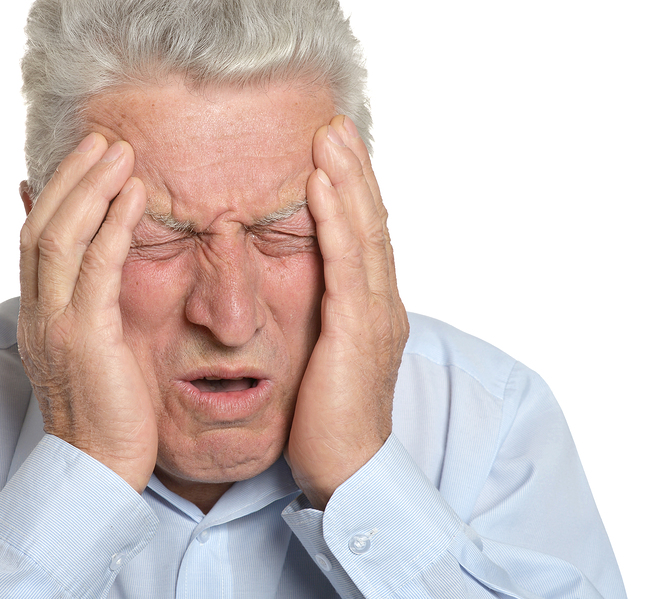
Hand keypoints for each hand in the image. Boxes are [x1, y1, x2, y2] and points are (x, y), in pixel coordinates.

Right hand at [17, 133, 156, 492]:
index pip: (36, 239)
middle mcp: (37, 313)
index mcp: (37, 315)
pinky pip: (97, 269)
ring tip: (119, 151)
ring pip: (62, 238)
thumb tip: (94, 271)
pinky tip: (135, 197)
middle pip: (42, 226)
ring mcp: (56, 324)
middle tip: (102, 139)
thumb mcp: (88, 352)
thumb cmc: (103, 413)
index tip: (85, 159)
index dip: (57, 193)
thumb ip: (87, 307)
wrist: (95, 471)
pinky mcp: (85, 337)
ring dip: (91, 189)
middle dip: (72, 178)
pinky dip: (113, 227)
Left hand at [285, 116, 408, 508]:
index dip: (352, 191)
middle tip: (334, 124)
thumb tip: (294, 295)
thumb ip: (317, 320)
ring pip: (365, 233)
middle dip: (354, 170)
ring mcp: (376, 316)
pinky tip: (320, 186)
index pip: (365, 237)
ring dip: (347, 180)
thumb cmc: (326, 422)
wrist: (346, 473)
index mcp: (373, 310)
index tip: (333, 151)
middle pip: (372, 223)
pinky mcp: (359, 332)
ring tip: (329, 136)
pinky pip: (346, 264)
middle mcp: (382, 305)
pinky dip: (336, 220)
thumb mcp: (320, 359)